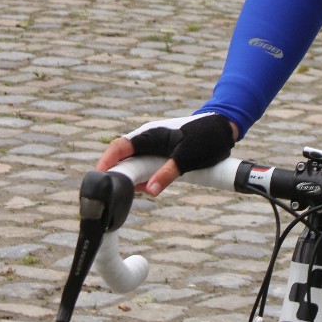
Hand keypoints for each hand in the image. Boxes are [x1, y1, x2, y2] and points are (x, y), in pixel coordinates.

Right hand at [97, 113, 236, 198]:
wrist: (223, 127)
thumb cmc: (206, 138)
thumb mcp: (187, 158)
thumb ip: (168, 173)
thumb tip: (150, 191)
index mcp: (150, 135)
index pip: (120, 146)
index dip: (107, 161)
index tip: (98, 177)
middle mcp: (149, 139)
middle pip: (124, 156)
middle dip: (118, 174)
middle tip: (113, 193)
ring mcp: (156, 146)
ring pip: (135, 162)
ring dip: (132, 177)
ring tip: (130, 194)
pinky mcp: (163, 153)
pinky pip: (147, 165)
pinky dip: (144, 177)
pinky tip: (147, 189)